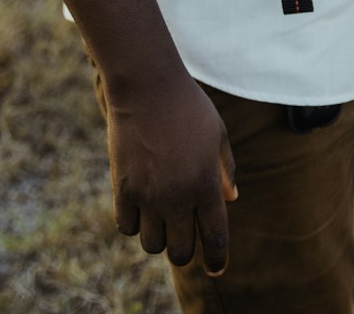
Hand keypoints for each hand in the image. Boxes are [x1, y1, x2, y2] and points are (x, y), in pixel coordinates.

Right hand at [106, 73, 238, 274]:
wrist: (148, 86)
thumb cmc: (188, 106)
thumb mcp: (217, 134)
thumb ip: (225, 169)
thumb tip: (230, 199)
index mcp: (206, 184)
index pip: (215, 238)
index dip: (218, 258)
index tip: (217, 268)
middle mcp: (178, 196)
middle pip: (181, 252)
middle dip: (186, 250)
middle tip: (185, 237)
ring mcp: (148, 195)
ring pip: (153, 245)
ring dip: (159, 237)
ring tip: (162, 217)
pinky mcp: (123, 189)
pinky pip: (128, 228)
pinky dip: (135, 224)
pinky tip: (141, 208)